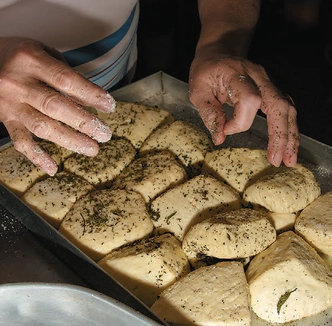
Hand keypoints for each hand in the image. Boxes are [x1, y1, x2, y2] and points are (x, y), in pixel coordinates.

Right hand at [0, 37, 115, 174]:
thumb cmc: (19, 55)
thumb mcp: (43, 52)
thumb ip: (65, 75)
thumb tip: (91, 101)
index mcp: (30, 60)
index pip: (66, 80)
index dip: (90, 94)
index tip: (109, 106)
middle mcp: (17, 82)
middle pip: (55, 106)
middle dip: (84, 122)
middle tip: (104, 134)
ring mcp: (9, 104)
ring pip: (41, 127)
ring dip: (69, 140)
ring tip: (92, 148)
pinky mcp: (5, 120)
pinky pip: (20, 141)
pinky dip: (37, 156)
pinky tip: (53, 168)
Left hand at [188, 45, 298, 166]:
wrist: (218, 52)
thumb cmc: (206, 72)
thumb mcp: (198, 91)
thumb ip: (209, 113)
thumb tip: (219, 138)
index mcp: (237, 73)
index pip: (250, 100)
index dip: (239, 121)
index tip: (225, 129)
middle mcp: (258, 76)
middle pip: (278, 105)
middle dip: (279, 135)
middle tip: (277, 160)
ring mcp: (268, 81)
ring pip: (287, 108)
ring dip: (290, 135)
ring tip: (289, 159)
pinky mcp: (271, 89)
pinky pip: (285, 109)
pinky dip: (288, 129)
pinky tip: (289, 146)